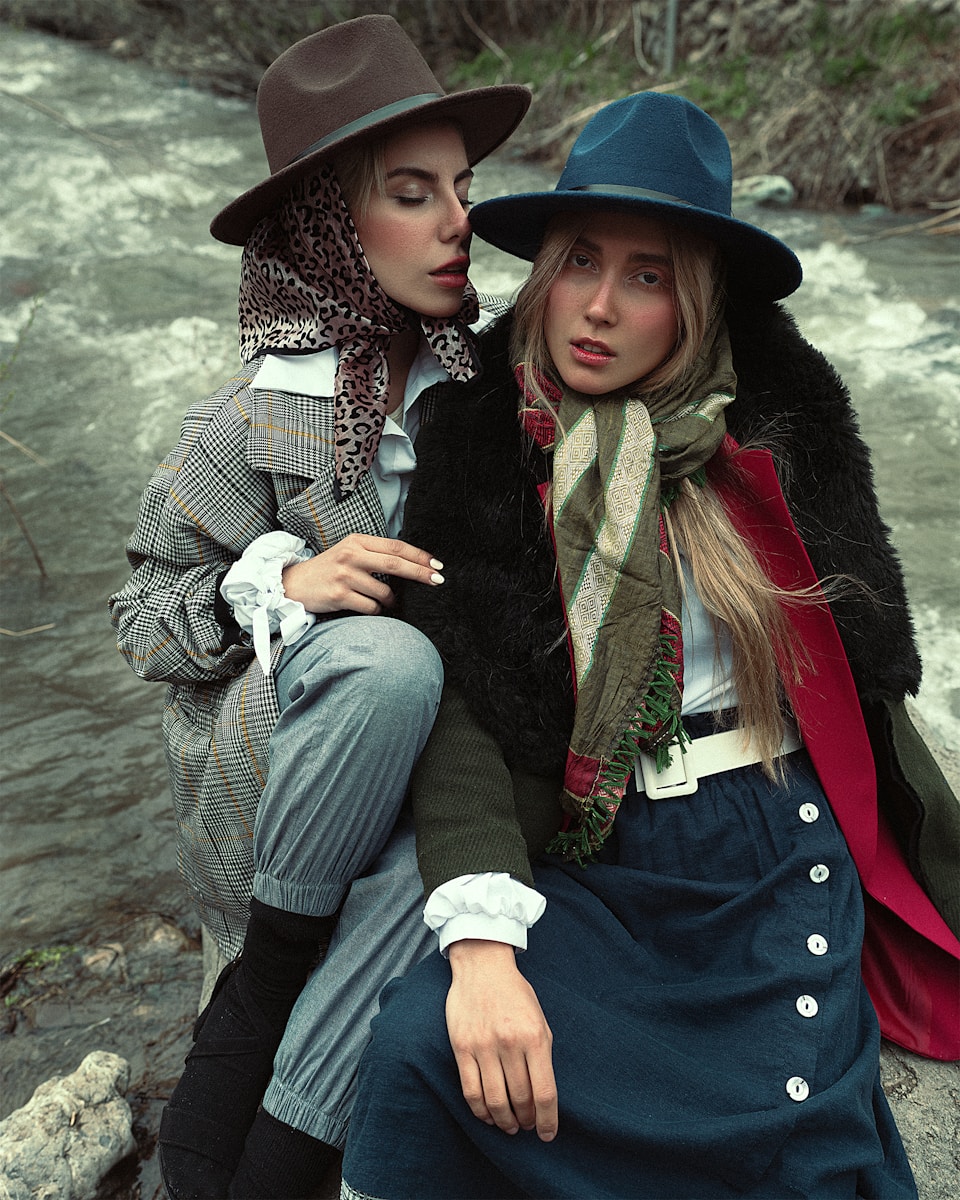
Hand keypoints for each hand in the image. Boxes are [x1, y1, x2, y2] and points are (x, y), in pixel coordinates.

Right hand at [281, 534, 442, 614]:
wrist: (294, 584)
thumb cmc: (329, 569)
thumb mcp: (350, 553)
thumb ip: (375, 554)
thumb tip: (412, 564)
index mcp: (357, 541)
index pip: (395, 546)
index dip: (419, 555)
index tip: (436, 564)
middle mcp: (351, 555)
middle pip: (395, 564)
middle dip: (420, 573)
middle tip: (438, 580)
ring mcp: (344, 575)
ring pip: (384, 592)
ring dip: (390, 600)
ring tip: (382, 600)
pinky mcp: (339, 595)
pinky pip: (371, 607)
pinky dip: (375, 610)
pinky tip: (366, 607)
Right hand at [446, 940, 556, 1141]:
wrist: (483, 966)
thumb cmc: (516, 995)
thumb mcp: (540, 1020)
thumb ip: (542, 1056)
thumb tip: (542, 1097)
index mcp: (534, 1036)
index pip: (544, 1092)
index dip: (547, 1121)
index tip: (547, 1135)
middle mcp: (509, 1043)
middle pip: (520, 1100)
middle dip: (527, 1120)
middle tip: (527, 1125)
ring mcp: (483, 1046)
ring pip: (495, 1101)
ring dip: (505, 1121)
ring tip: (510, 1125)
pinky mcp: (461, 1047)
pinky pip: (470, 1091)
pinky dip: (481, 1111)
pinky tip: (489, 1115)